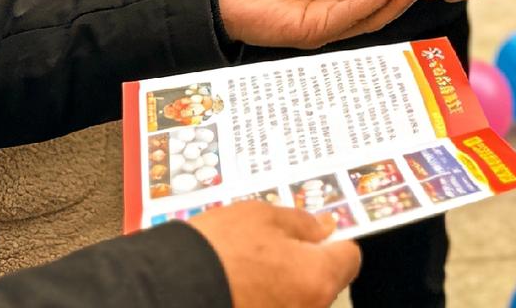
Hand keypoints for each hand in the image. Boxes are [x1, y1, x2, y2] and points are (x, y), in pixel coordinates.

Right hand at [187, 202, 359, 307]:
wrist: (166, 291)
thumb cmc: (217, 250)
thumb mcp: (261, 217)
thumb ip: (301, 223)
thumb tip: (325, 227)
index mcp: (317, 278)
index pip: (349, 258)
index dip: (333, 241)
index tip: (315, 234)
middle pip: (322, 283)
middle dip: (303, 266)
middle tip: (269, 249)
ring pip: (296, 300)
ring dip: (281, 287)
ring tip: (244, 269)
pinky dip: (261, 301)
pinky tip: (236, 289)